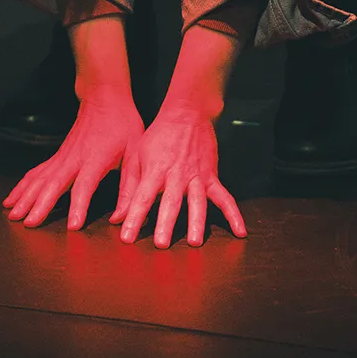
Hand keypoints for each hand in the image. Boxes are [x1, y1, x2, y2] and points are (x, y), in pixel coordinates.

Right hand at [3, 91, 144, 229]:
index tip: (73, 225)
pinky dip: (21, 186)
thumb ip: (130, 187)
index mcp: (96, 159)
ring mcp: (62, 156)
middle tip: (28, 223)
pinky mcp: (56, 156)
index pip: (85, 185)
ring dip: (25, 197)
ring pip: (40, 178)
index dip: (79, 205)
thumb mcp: (136, 154)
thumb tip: (121, 218)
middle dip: (40, 204)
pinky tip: (11, 199)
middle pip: (54, 183)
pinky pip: (36, 173)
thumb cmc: (123, 125)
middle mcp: (74, 158)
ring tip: (13, 215)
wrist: (104, 98)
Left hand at [112, 103, 246, 247]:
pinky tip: (239, 232)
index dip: (134, 217)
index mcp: (155, 169)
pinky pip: (224, 197)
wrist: (187, 113)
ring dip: (196, 222)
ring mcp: (197, 176)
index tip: (127, 236)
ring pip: (197, 201)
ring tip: (195, 242)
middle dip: (166, 223)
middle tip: (162, 244)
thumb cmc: (158, 136)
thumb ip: (128, 189)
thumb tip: (117, 218)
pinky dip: (233, 214)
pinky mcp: (212, 176)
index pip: (143, 197)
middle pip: (171, 201)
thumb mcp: (137, 156)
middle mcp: (177, 174)